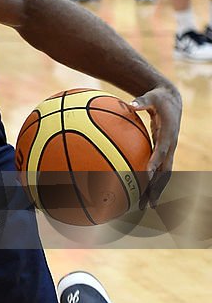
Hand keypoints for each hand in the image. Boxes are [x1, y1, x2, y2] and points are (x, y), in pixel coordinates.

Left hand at [129, 85, 181, 208]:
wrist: (172, 100)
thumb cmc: (158, 97)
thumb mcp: (151, 96)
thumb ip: (142, 101)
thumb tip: (130, 103)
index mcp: (169, 133)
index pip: (162, 150)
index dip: (155, 162)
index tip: (146, 174)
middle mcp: (171, 145)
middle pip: (165, 171)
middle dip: (157, 187)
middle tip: (148, 203)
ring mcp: (168, 150)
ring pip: (163, 174)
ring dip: (154, 189)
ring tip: (144, 205)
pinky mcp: (163, 152)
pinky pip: (157, 169)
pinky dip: (150, 181)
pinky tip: (139, 191)